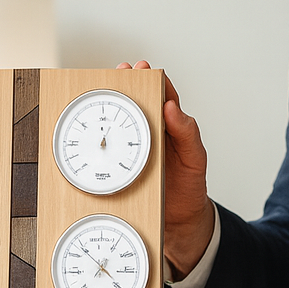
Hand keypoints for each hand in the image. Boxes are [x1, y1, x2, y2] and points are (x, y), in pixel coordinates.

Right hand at [117, 62, 212, 277]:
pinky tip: (93, 129)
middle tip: (117, 73)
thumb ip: (187, 132)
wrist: (180, 220)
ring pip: (122, 122)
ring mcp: (137, 148)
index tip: (142, 67)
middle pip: (138, 103)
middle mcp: (153, 133)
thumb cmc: (190, 184)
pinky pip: (112, 149)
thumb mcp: (195, 157)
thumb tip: (173, 108)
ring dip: (111, 106)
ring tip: (102, 91)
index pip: (163, 95)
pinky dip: (101, 137)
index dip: (153, 78)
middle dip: (126, 84)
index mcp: (172, 126)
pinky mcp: (124, 166)